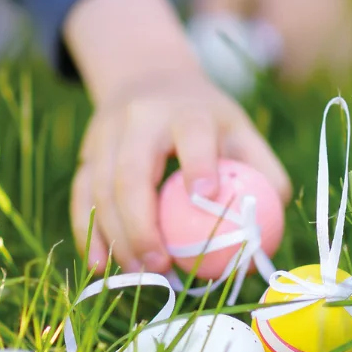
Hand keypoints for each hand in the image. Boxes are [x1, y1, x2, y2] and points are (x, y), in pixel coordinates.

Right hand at [64, 0, 290, 272]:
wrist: (149, 77)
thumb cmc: (206, 119)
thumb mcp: (240, 129)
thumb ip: (263, 172)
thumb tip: (270, 231)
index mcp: (188, 110)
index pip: (192, 135)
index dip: (198, 164)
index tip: (205, 198)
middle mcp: (141, 118)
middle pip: (133, 170)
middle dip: (143, 222)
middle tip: (161, 264)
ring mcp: (107, 133)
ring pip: (101, 187)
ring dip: (116, 235)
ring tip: (139, 273)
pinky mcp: (87, 152)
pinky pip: (82, 195)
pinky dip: (89, 232)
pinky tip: (104, 264)